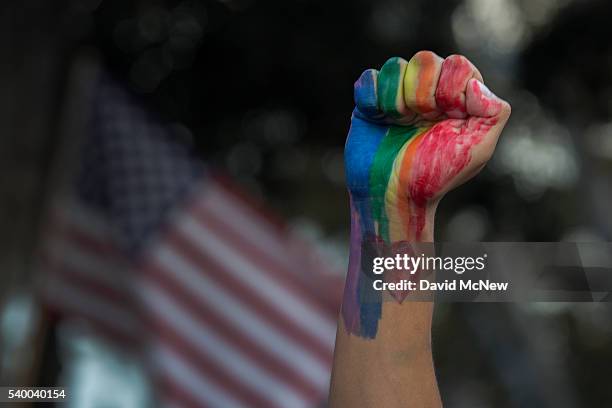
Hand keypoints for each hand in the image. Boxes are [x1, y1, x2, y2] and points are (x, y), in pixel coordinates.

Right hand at [345, 51, 510, 241]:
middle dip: (423, 94)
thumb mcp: (478, 149)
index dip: (451, 88)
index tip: (447, 118)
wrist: (394, 195)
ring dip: (397, 98)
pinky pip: (367, 79)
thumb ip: (494, 113)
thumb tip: (474, 85)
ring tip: (399, 123)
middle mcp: (426, 91)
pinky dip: (372, 99)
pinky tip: (379, 120)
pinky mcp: (368, 104)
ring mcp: (396, 96)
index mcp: (455, 97)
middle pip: (424, 59)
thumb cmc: (436, 176)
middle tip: (421, 121)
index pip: (457, 64)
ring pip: (394, 65)